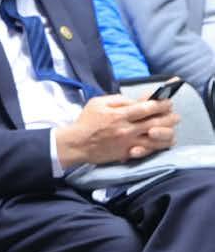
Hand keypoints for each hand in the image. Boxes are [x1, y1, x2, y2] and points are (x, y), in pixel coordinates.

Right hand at [55, 95, 176, 167]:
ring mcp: (129, 142)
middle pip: (156, 122)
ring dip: (168, 133)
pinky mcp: (128, 153)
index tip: (168, 102)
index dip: (161, 104)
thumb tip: (136, 100)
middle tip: (175, 116)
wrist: (76, 144)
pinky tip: (163, 142)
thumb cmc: (86, 121)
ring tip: (172, 129)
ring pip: (157, 139)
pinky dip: (159, 146)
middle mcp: (127, 129)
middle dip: (169, 118)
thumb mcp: (98, 103)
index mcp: (119, 114)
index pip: (147, 107)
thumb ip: (118, 99)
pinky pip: (149, 150)